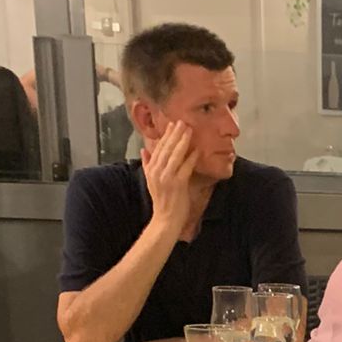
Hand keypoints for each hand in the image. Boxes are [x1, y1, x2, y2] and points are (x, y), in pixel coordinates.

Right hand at [141, 122, 196, 237]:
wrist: (165, 220)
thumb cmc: (162, 202)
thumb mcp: (151, 181)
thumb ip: (148, 164)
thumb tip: (144, 150)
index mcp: (151, 169)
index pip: (158, 148)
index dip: (165, 136)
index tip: (172, 124)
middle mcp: (157, 171)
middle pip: (166, 148)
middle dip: (174, 134)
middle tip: (182, 122)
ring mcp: (167, 178)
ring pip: (175, 155)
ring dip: (182, 141)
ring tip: (189, 130)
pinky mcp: (177, 184)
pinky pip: (185, 167)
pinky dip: (191, 158)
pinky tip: (197, 150)